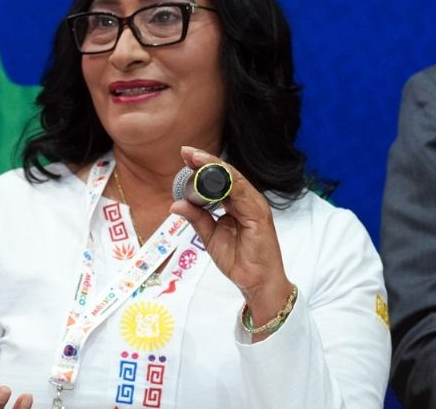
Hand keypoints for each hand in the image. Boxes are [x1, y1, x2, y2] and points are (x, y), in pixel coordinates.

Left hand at [169, 146, 293, 339]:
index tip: (184, 157)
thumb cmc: (238, 260)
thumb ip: (196, 218)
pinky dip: (229, 182)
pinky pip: (243, 193)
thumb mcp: (209, 236)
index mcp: (235, 204)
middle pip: (226, 175)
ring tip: (196, 158)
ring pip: (234, 179)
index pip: (218, 180)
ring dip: (215, 167)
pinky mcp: (259, 214)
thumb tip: (176, 203)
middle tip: (186, 152)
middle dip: (206, 161)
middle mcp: (246, 200)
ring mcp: (254, 205)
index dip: (202, 167)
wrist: (255, 282)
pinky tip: (215, 174)